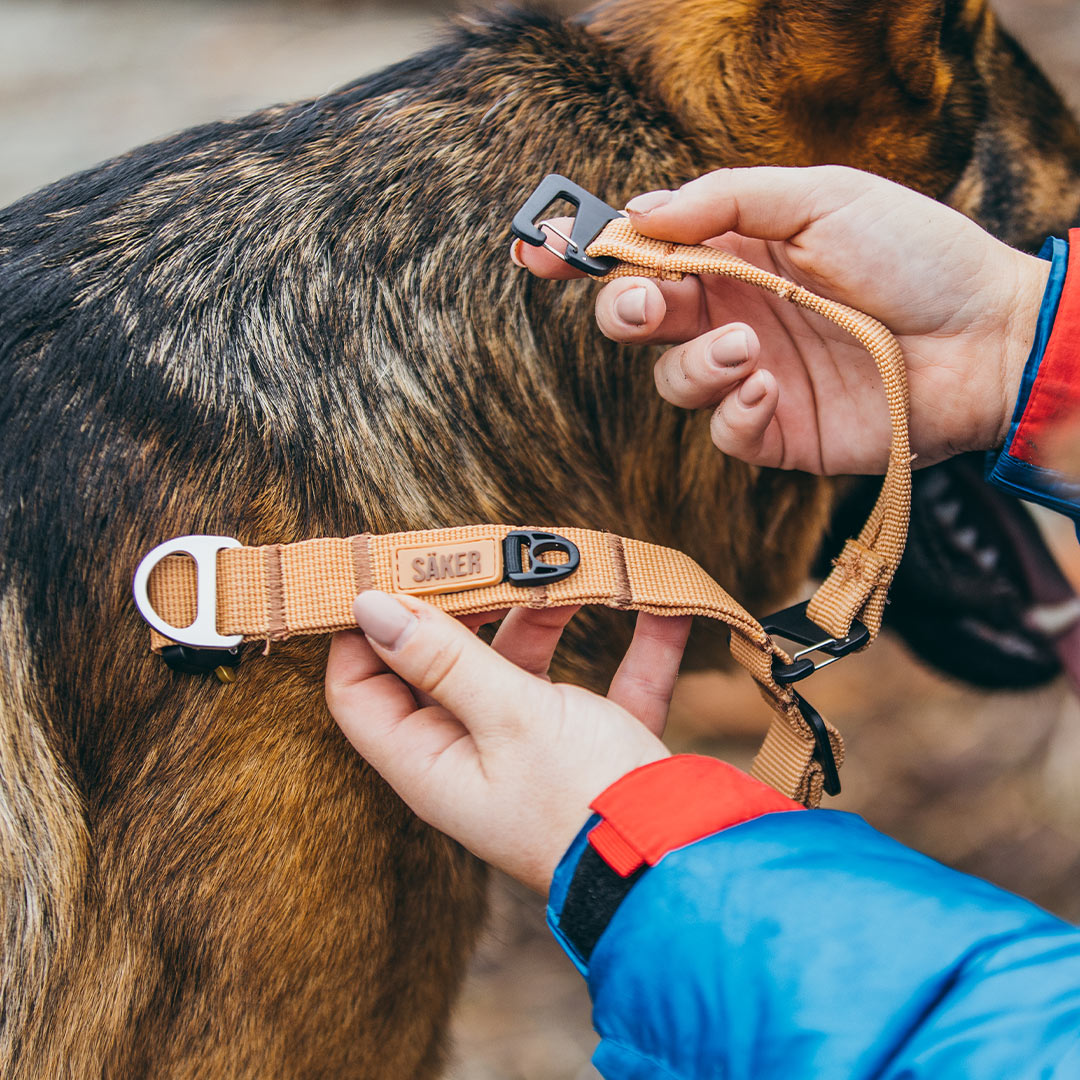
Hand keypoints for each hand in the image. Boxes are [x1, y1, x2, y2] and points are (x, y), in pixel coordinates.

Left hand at [325, 592, 690, 893]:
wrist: (685, 865)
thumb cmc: (584, 801)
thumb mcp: (510, 718)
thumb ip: (443, 659)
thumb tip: (368, 606)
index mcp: (430, 762)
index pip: (359, 690)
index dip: (360, 630)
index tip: (381, 567)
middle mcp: (473, 756)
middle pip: (443, 665)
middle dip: (464, 605)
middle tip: (483, 551)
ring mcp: (536, 751)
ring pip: (523, 665)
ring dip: (547, 614)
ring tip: (574, 565)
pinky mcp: (597, 747)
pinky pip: (608, 683)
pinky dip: (634, 648)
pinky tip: (664, 608)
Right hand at [513, 166, 1050, 473]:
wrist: (984, 339)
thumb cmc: (913, 256)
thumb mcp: (821, 198)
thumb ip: (726, 201)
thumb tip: (640, 212)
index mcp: (736, 254)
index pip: (642, 251)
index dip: (584, 250)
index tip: (535, 248)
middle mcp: (732, 314)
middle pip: (639, 317)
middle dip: (625, 310)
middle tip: (646, 304)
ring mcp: (751, 376)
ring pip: (671, 380)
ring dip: (696, 363)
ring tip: (748, 346)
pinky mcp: (773, 431)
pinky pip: (722, 430)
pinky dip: (735, 409)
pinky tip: (773, 386)